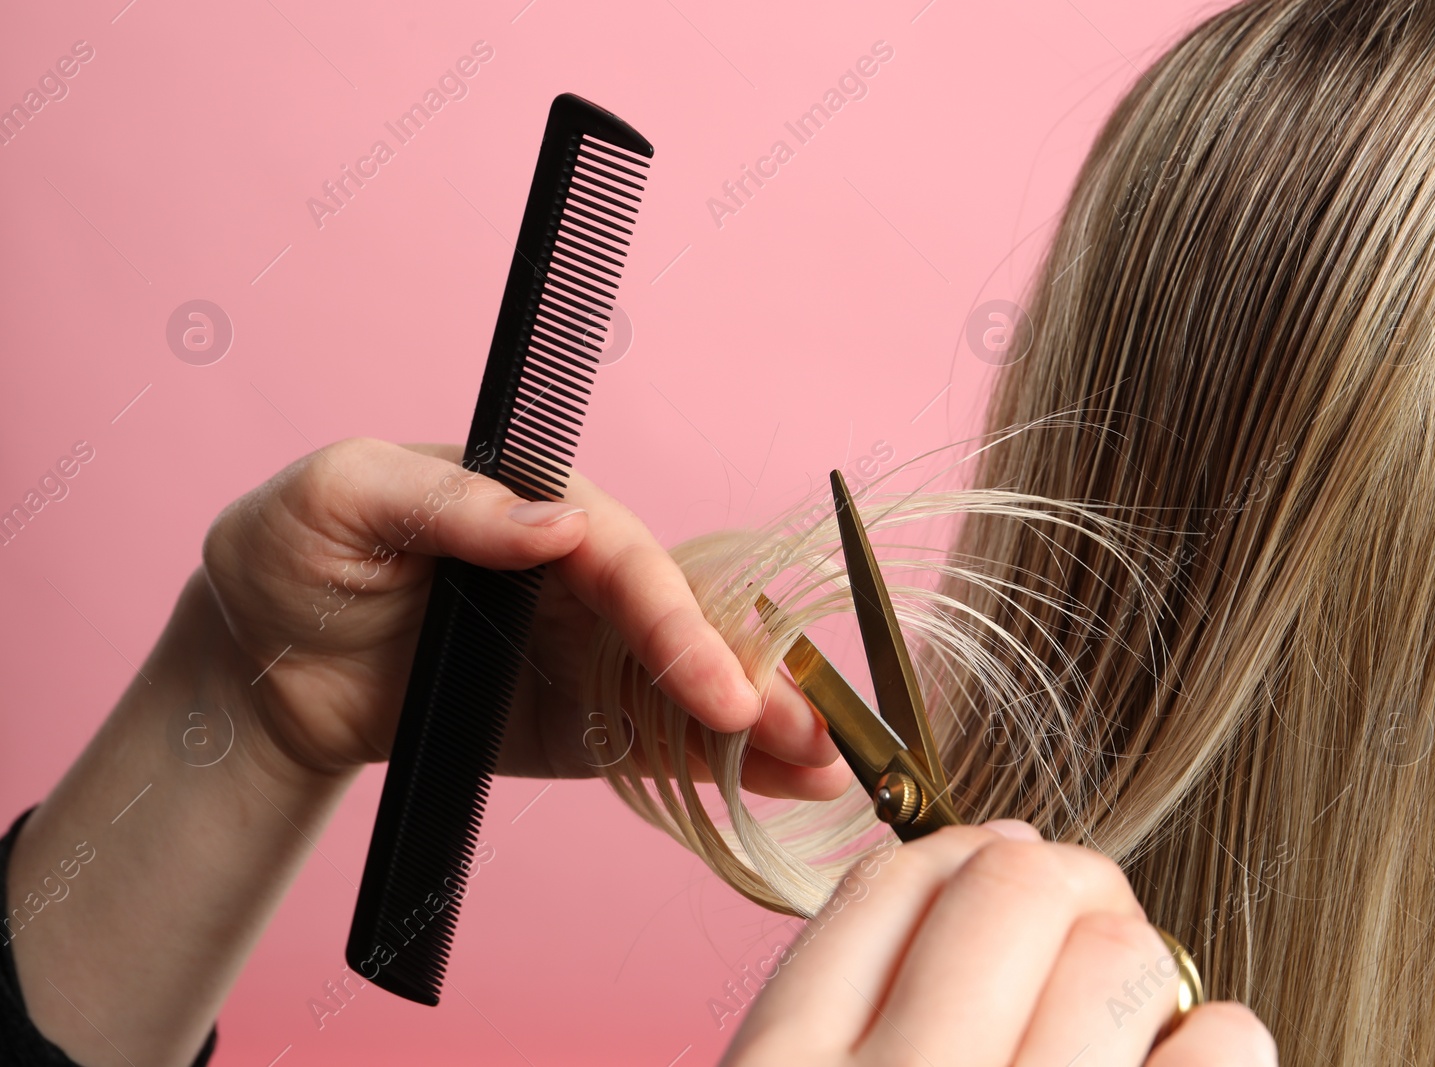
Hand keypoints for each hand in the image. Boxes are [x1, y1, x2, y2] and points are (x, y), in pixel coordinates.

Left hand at [200, 437, 849, 796]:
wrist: (260, 659)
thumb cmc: (296, 546)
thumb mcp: (344, 494)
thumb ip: (449, 502)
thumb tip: (563, 526)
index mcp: (538, 505)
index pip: (625, 556)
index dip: (672, 617)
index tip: (711, 678)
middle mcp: (580, 578)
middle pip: (681, 622)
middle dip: (746, 676)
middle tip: (811, 730)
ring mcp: (583, 654)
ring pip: (685, 685)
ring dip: (757, 723)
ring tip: (827, 764)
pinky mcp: (575, 722)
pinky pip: (654, 743)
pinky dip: (719, 764)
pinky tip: (791, 783)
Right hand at [722, 821, 1275, 1065]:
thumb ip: (845, 1016)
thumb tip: (992, 860)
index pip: (889, 884)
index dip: (959, 857)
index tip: (999, 873)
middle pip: (1010, 886)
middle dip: (1061, 880)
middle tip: (1084, 914)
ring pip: (1117, 950)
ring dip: (1137, 957)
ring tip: (1134, 1001)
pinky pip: (1217, 1047)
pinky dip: (1221, 1037)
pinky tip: (1194, 1057)